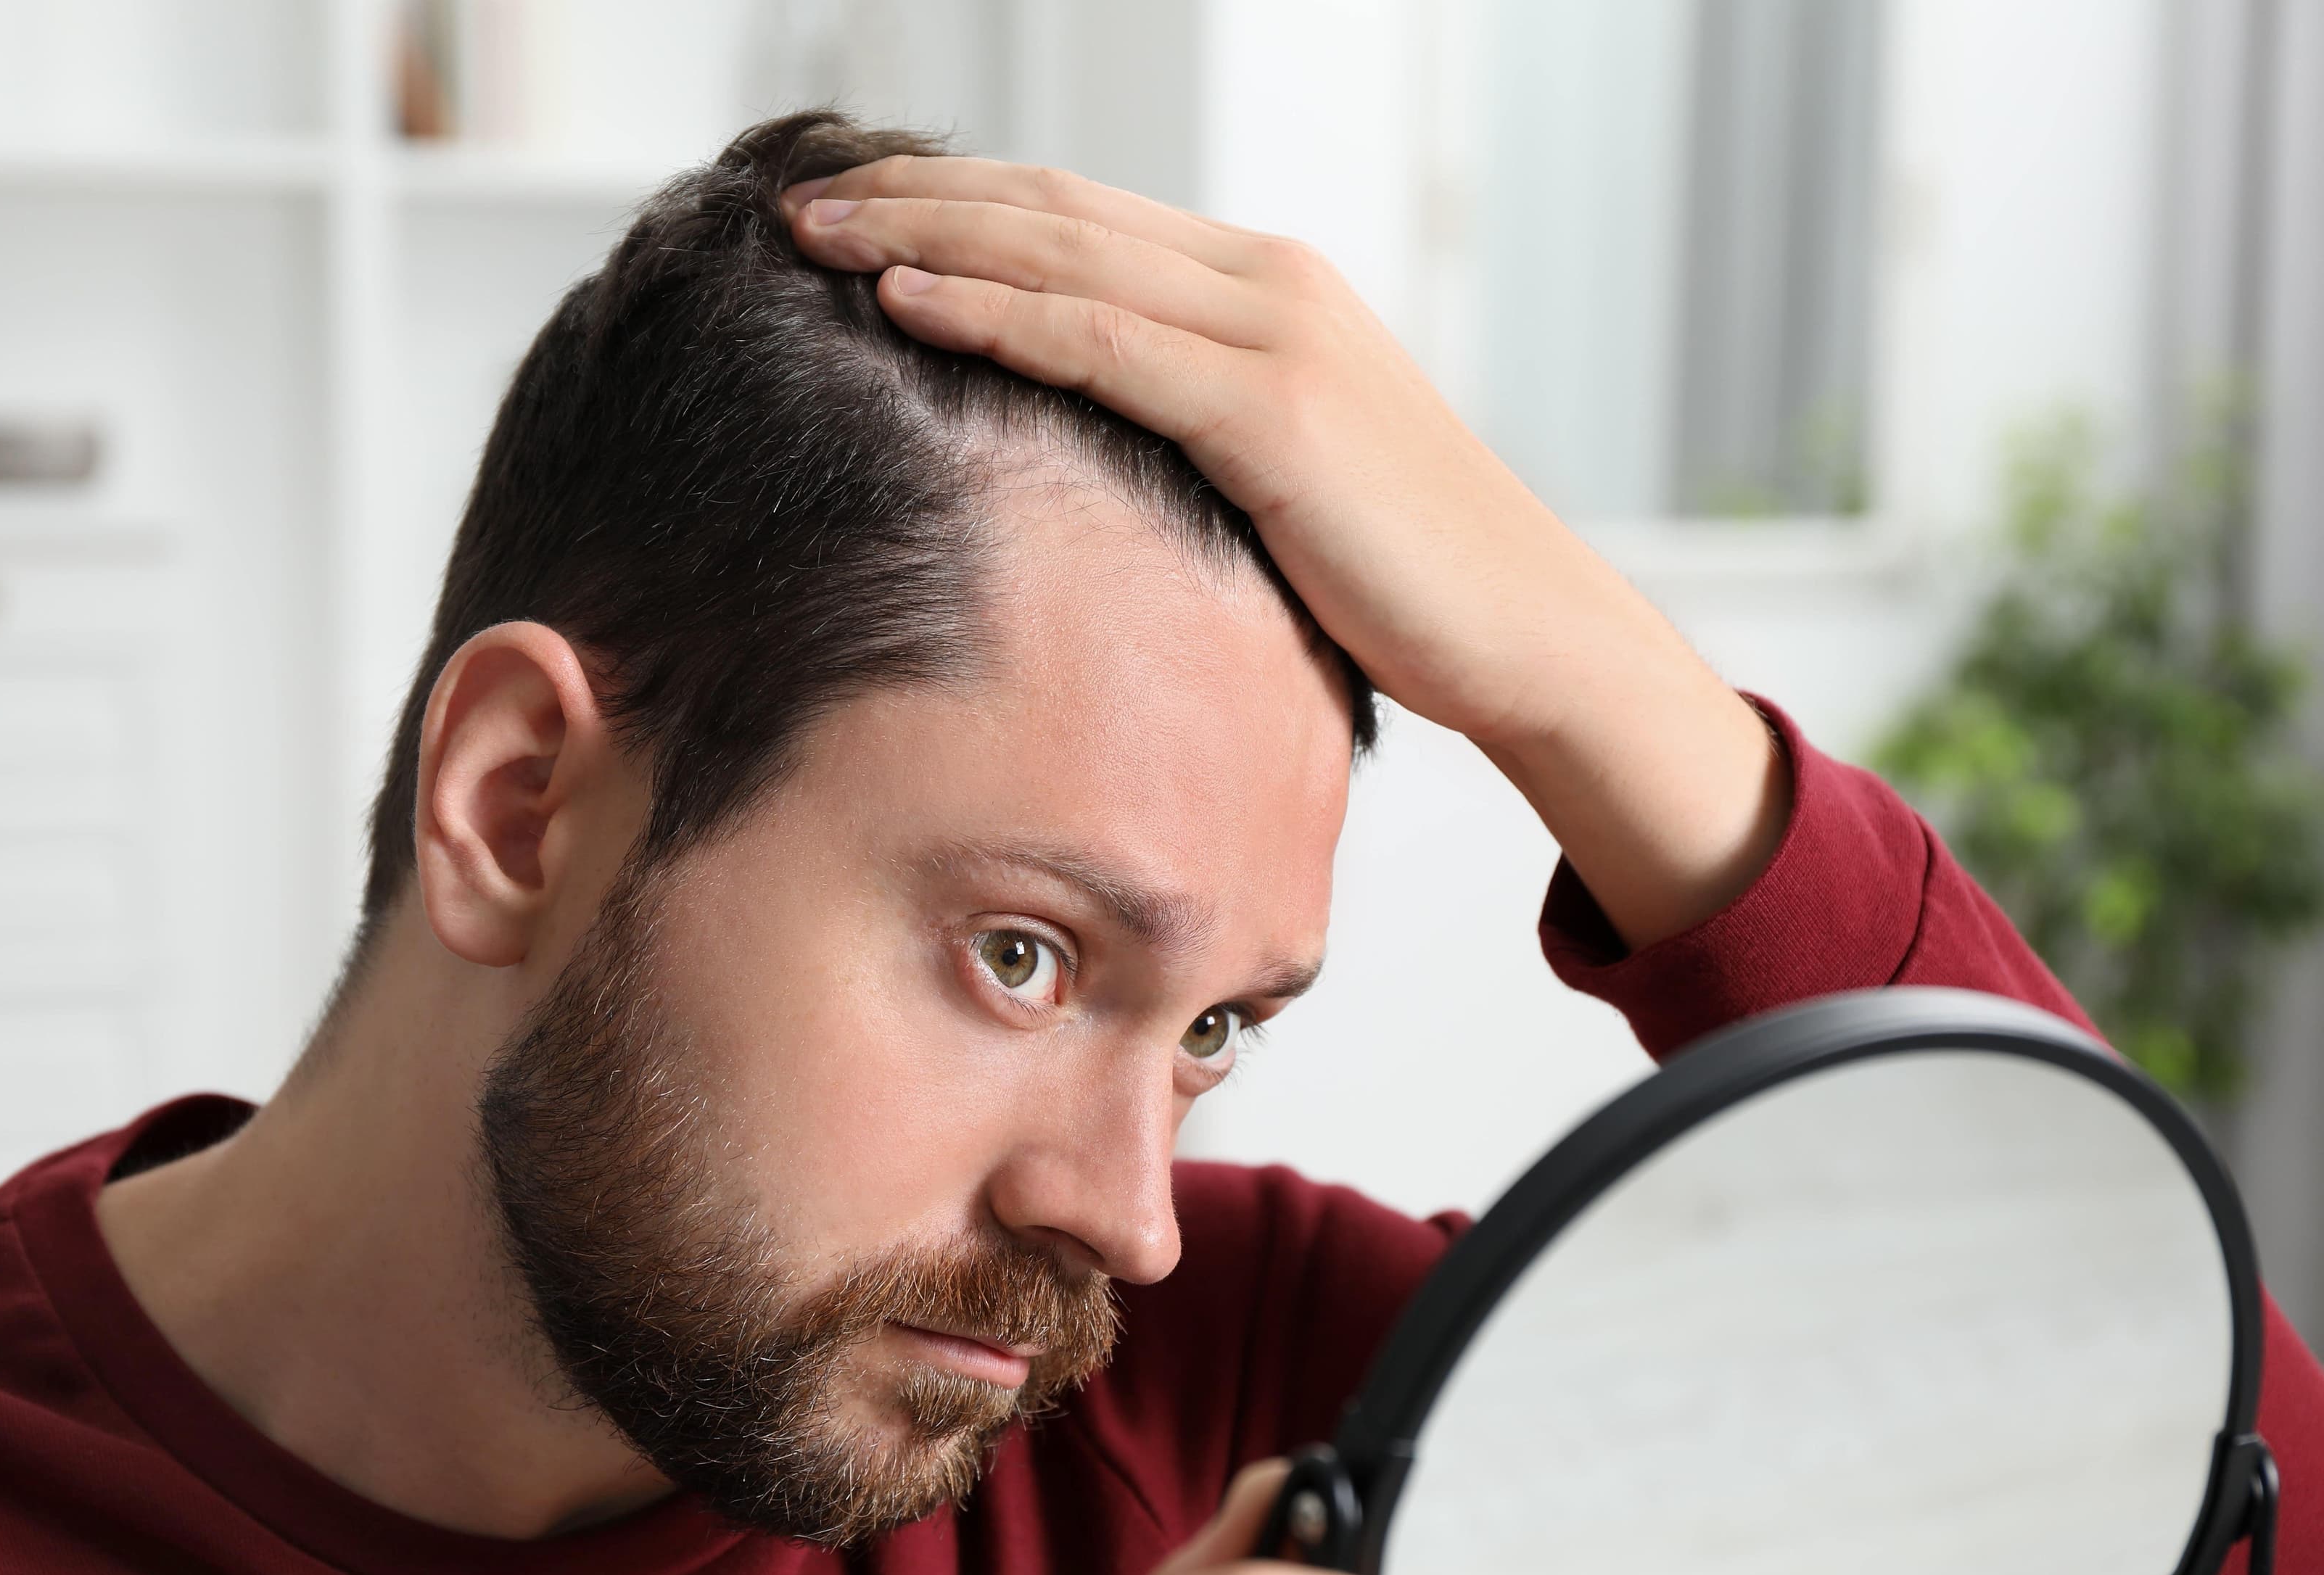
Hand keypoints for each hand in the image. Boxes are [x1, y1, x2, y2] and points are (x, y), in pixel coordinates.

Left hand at [789, 158, 1788, 948]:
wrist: (1522, 630)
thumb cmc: (1398, 579)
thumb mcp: (1278, 480)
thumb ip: (1190, 432)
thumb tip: (1080, 456)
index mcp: (1264, 290)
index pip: (1080, 214)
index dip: (960, 200)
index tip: (855, 210)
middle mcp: (1267, 283)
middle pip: (1054, 208)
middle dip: (916, 196)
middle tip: (800, 201)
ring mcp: (1274, 335)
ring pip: (1063, 254)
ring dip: (925, 236)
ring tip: (815, 234)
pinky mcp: (1273, 411)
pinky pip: (1101, 342)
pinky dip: (996, 312)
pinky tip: (906, 302)